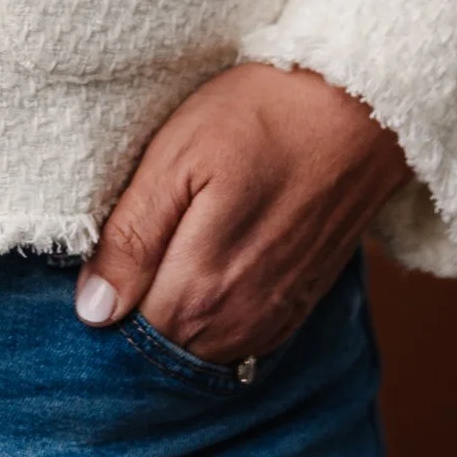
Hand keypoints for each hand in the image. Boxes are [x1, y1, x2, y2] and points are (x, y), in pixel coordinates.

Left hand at [74, 62, 408, 368]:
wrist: (362, 107)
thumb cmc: (261, 118)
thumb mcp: (177, 159)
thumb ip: (133, 239)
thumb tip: (94, 310)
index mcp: (199, 288)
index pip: (127, 334)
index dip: (104, 304)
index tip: (97, 266)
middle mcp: (239, 321)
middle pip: (165, 348)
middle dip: (138, 315)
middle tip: (128, 255)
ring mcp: (275, 317)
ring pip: (204, 349)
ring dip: (179, 320)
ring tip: (168, 259)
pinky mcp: (301, 304)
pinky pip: (244, 340)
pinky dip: (218, 320)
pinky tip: (209, 275)